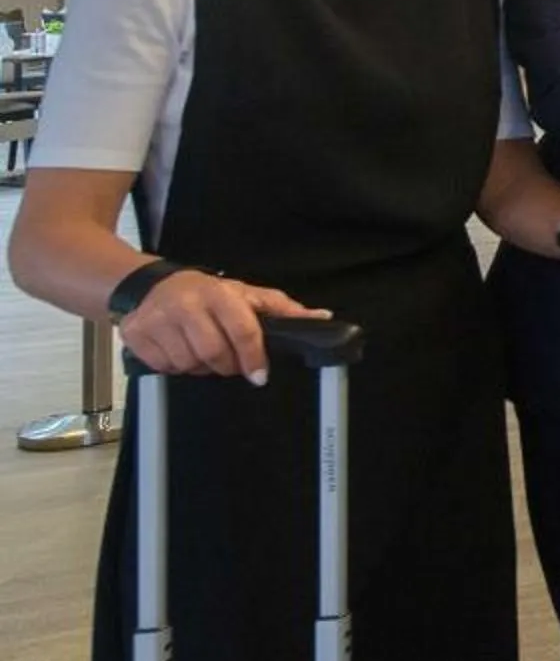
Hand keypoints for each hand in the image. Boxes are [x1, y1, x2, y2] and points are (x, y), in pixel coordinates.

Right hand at [121, 271, 328, 384]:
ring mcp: (158, 319)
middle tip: (228, 361)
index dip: (254, 358)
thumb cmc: (208, 294)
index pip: (243, 331)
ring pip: (188, 363)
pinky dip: (176, 366)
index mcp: (220, 295)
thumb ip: (283, 309)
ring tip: (202, 350)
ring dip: (200, 367)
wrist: (152, 285)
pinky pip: (163, 366)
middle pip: (214, 354)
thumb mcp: (247, 295)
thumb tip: (322, 318)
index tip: (259, 375)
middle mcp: (187, 305)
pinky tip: (179, 350)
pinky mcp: (136, 333)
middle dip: (227, 366)